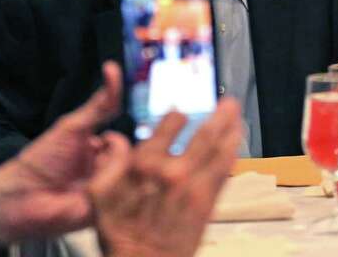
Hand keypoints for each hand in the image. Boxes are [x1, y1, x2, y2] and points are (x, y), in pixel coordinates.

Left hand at [0, 62, 121, 241]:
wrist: (21, 195)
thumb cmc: (42, 160)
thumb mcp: (73, 126)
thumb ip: (99, 104)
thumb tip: (112, 67)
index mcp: (100, 153)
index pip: (127, 141)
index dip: (127, 137)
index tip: (118, 137)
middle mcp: (107, 172)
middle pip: (134, 157)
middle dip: (120, 150)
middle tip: (100, 148)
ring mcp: (109, 193)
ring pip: (131, 173)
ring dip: (113, 164)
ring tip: (88, 167)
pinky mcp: (108, 211)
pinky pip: (123, 192)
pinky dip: (110, 182)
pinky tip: (91, 185)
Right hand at [90, 99, 240, 256]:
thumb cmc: (121, 234)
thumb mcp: (99, 198)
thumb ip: (107, 165)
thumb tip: (113, 139)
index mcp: (145, 166)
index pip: (166, 129)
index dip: (175, 117)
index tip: (180, 110)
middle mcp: (173, 171)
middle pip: (202, 135)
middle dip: (218, 116)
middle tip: (228, 102)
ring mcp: (194, 186)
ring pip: (218, 150)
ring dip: (231, 130)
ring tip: (238, 115)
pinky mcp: (207, 202)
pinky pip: (224, 171)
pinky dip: (232, 153)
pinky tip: (237, 143)